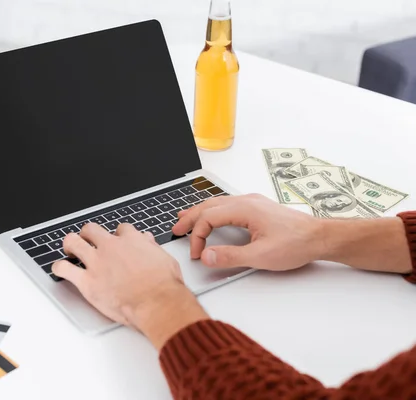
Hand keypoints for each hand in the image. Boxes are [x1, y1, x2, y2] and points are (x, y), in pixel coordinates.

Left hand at [52, 223, 208, 348]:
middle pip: (92, 230)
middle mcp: (111, 247)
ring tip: (69, 248)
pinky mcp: (87, 281)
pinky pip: (65, 269)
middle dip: (89, 234)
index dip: (117, 235)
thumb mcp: (164, 259)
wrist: (157, 303)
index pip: (120, 229)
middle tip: (88, 240)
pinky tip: (60, 269)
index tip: (117, 241)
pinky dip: (60, 268)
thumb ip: (152, 248)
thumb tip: (147, 241)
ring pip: (74, 243)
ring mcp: (97, 263)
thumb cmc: (164, 286)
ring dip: (70, 244)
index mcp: (131, 240)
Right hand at [172, 194, 323, 270]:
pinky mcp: (257, 207)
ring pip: (217, 203)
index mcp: (245, 209)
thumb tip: (207, 256)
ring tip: (185, 218)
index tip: (198, 254)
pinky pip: (227, 204)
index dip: (198, 236)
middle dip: (190, 218)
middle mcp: (246, 201)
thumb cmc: (296, 243)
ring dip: (199, 212)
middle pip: (208, 205)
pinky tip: (211, 216)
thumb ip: (231, 256)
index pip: (208, 218)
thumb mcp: (261, 256)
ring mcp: (252, 202)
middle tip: (176, 229)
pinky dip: (212, 211)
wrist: (320, 237)